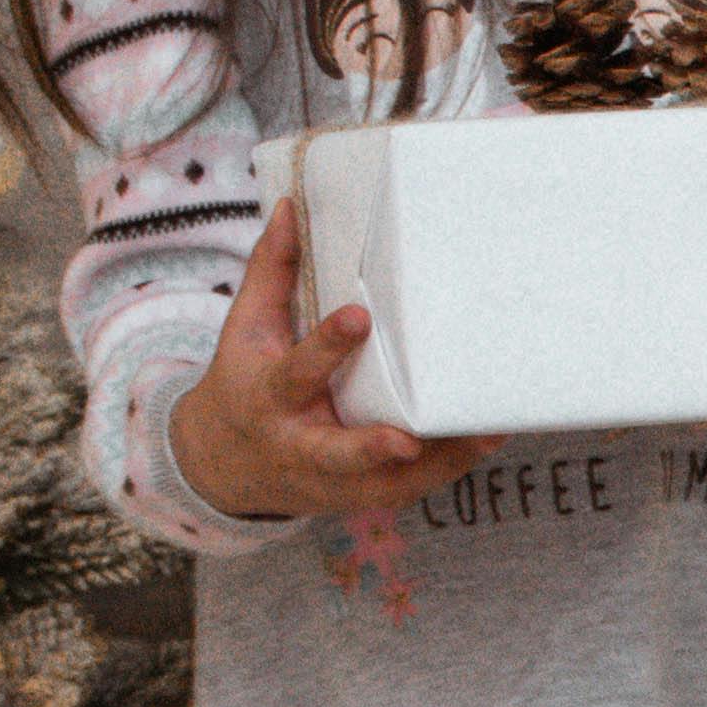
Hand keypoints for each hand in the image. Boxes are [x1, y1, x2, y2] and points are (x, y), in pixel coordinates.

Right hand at [166, 199, 500, 519]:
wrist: (223, 466)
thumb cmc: (244, 382)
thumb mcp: (246, 328)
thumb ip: (273, 271)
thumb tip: (290, 206)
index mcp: (268, 398)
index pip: (297, 372)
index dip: (326, 347)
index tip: (359, 316)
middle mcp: (297, 445)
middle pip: (332, 453)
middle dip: (367, 448)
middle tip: (405, 439)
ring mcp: (328, 481)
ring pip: (382, 483)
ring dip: (433, 463)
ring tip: (484, 431)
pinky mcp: (357, 499)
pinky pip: (406, 491)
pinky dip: (445, 469)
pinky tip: (484, 438)